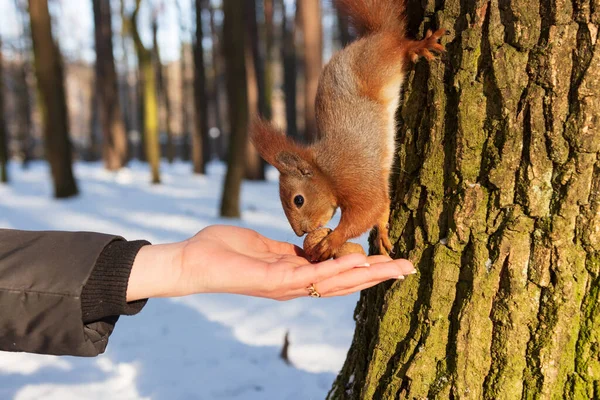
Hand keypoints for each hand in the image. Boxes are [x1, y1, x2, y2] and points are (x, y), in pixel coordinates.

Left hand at [126, 225, 415, 301]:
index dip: (364, 268)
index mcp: (294, 273)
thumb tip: (306, 248)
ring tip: (392, 267)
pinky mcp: (273, 281)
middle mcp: (295, 284)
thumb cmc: (222, 251)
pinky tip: (357, 266)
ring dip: (365, 276)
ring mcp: (286, 285)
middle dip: (376, 275)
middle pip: (344, 282)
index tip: (389, 259)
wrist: (191, 261)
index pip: (336, 272)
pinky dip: (336, 272)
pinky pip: (311, 277)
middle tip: (406, 267)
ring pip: (334, 282)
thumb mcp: (262, 247)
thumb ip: (286, 251)